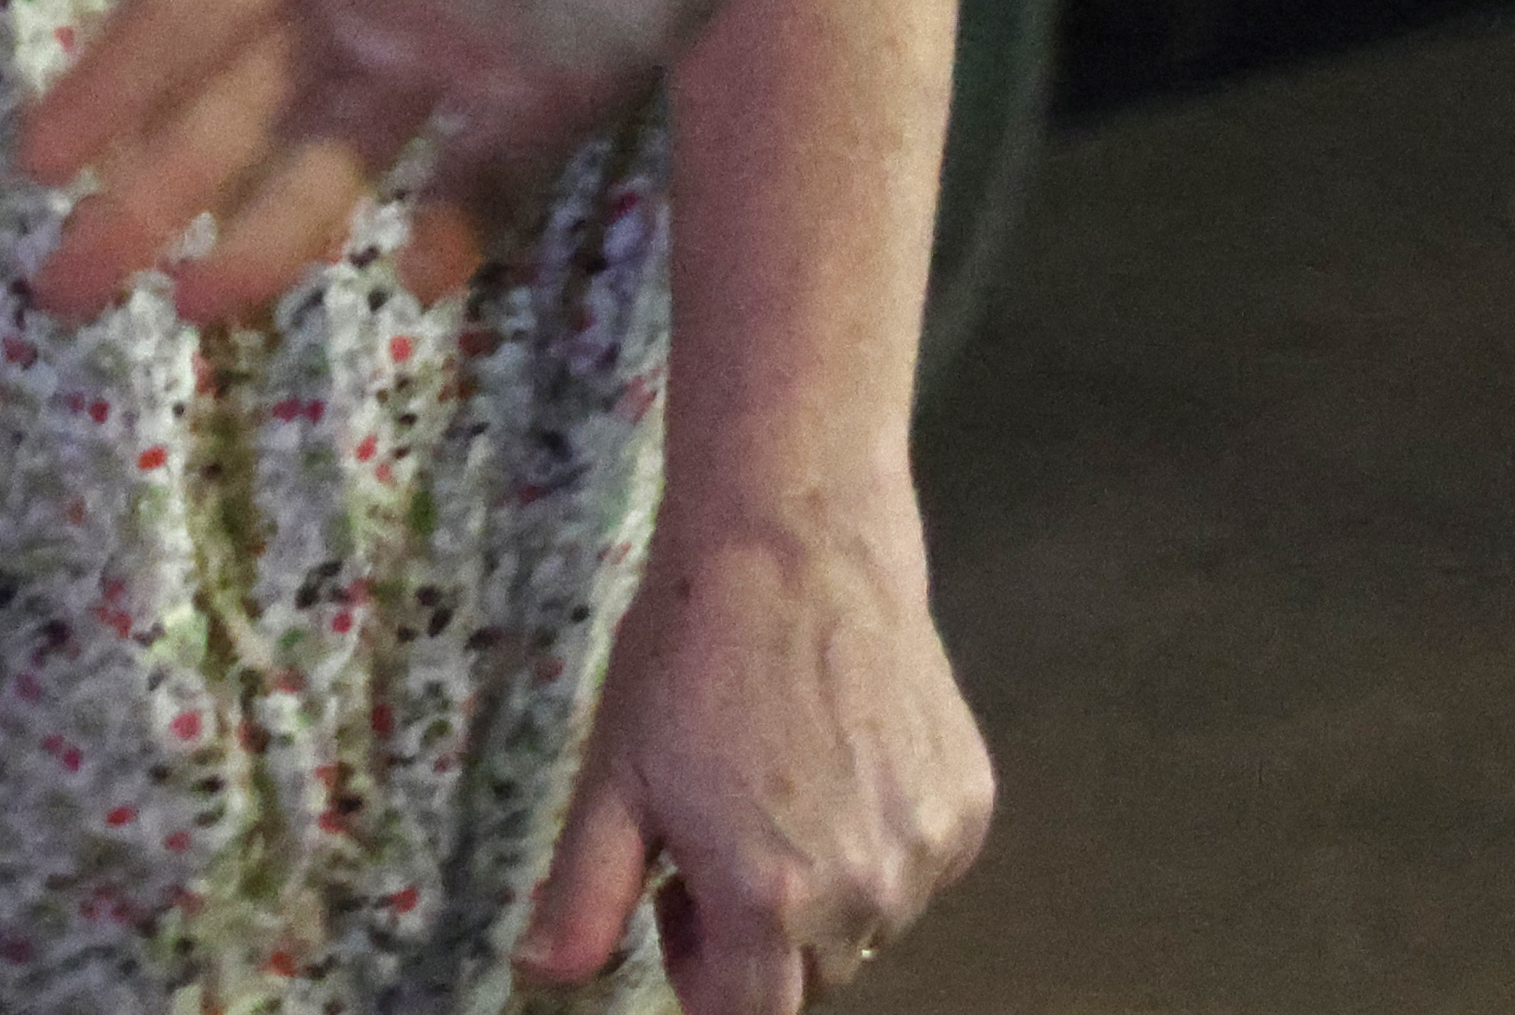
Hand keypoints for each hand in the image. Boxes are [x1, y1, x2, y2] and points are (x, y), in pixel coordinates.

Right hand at [22, 0, 829, 324]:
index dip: (119, 72)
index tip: (35, 150)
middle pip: (239, 105)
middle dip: (150, 192)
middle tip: (63, 288)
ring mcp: (471, 35)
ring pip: (344, 155)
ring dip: (273, 227)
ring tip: (195, 305)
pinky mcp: (574, 70)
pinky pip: (500, 167)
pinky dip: (462, 215)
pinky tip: (414, 268)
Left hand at [529, 481, 992, 1009]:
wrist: (798, 543)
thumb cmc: (689, 657)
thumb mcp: (615, 776)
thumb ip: (583, 895)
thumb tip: (543, 975)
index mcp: (769, 901)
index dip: (703, 974)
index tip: (679, 902)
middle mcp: (864, 893)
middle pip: (811, 970)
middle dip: (760, 928)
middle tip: (721, 827)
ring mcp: (927, 849)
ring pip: (870, 919)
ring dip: (827, 886)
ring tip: (782, 784)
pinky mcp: (971, 803)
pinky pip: (920, 863)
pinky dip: (882, 838)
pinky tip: (843, 760)